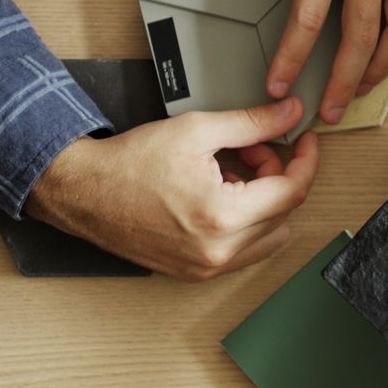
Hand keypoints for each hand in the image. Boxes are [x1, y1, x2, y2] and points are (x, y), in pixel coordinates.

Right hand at [26, 98, 318, 280]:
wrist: (82, 192)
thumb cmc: (129, 163)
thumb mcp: (196, 130)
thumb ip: (251, 123)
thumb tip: (291, 113)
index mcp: (221, 216)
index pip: (292, 191)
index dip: (305, 161)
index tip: (305, 142)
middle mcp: (218, 250)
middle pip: (283, 212)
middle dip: (275, 176)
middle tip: (250, 152)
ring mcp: (208, 267)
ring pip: (270, 235)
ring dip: (263, 203)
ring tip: (230, 176)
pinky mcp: (197, 273)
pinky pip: (245, 250)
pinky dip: (245, 224)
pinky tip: (218, 199)